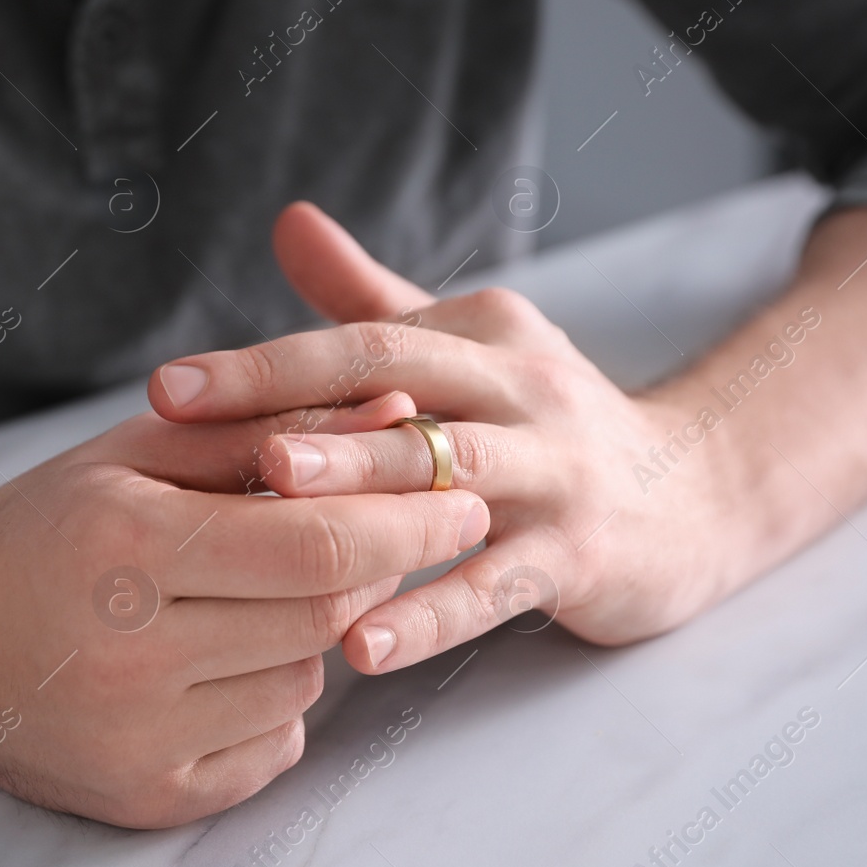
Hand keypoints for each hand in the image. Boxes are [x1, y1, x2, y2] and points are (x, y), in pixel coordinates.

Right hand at [0, 397, 487, 826]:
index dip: (408, 520)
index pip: (318, 545)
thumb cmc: (42, 527)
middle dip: (378, 568)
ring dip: (316, 633)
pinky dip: (277, 699)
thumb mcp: (142, 451)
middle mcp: (130, 653)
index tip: (461, 493)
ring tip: (258, 593)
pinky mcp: (142, 799)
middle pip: (325, 618)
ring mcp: (137, 739)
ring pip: (305, 682)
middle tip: (388, 532)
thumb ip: (270, 429)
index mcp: (128, 545)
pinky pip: (271, 748)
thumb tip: (395, 410)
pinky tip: (226, 660)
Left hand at [148, 203, 741, 672]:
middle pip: (401, 386)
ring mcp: (557, 472)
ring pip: (451, 474)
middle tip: (193, 420)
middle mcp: (522, 389)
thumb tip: (286, 221)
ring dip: (363, 485)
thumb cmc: (549, 424)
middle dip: (297, 401)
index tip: (168, 388)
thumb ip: (375, 299)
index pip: (363, 343)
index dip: (264, 363)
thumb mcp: (474, 349)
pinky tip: (361, 645)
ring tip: (276, 502)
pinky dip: (431, 613)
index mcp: (484, 333)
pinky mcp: (582, 554)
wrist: (698, 494)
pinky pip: (498, 584)